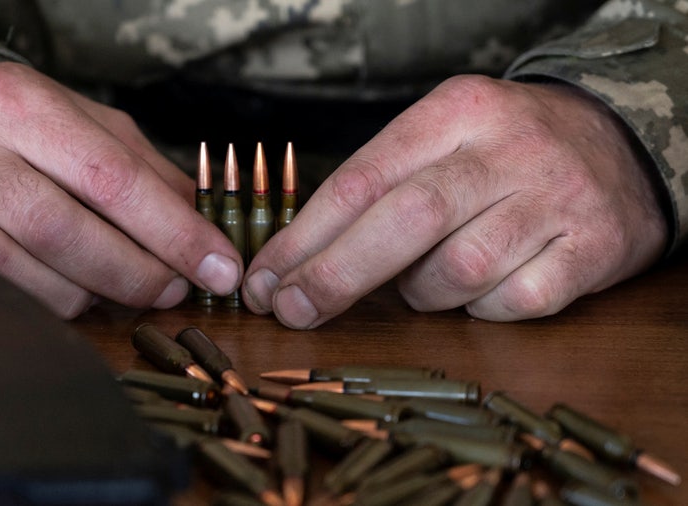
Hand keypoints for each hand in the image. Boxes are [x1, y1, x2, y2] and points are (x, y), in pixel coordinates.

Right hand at [0, 62, 241, 317]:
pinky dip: (56, 305)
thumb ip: (146, 170)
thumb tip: (205, 227)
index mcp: (20, 104)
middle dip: (141, 273)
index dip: (175, 232)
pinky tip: (75, 290)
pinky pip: (7, 301)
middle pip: (72, 234)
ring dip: (99, 296)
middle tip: (177, 289)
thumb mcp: (84, 123)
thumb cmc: (16, 127)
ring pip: (39, 280)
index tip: (220, 267)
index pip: (112, 178)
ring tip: (122, 283)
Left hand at [243, 75, 666, 327]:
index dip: (304, 238)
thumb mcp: (442, 139)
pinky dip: (483, 308)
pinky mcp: (593, 248)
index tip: (265, 281)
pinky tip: (483, 290)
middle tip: (292, 311)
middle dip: (337, 274)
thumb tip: (297, 263)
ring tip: (426, 281)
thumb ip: (379, 188)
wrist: (620, 146)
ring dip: (424, 292)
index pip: (362, 180)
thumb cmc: (502, 153)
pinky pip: (514, 301)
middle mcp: (507, 149)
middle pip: (406, 220)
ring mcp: (556, 198)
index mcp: (455, 112)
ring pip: (458, 270)